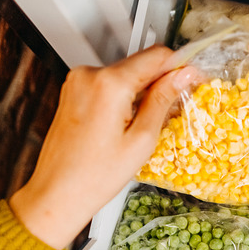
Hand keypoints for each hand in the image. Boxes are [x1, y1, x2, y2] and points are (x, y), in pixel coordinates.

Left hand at [9, 46, 196, 249]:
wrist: (57, 193)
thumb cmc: (94, 176)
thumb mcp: (141, 139)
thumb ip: (163, 100)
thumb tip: (182, 76)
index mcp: (109, 84)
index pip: (156, 55)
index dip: (179, 67)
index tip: (191, 79)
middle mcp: (89, 75)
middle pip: (139, 63)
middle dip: (160, 82)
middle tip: (173, 109)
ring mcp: (77, 82)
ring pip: (125, 74)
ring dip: (141, 91)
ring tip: (146, 123)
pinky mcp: (72, 91)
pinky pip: (108, 84)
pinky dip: (123, 97)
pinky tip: (127, 123)